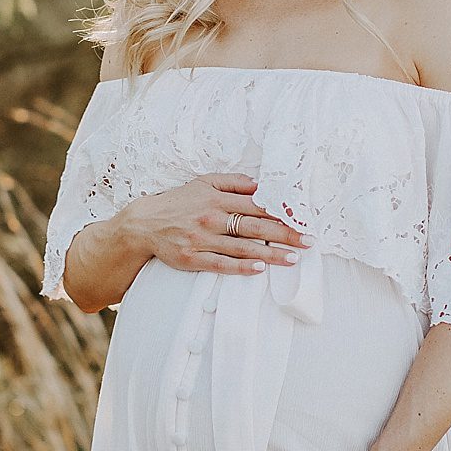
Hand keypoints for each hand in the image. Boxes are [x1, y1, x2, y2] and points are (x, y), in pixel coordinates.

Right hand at [121, 172, 311, 275]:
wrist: (143, 224)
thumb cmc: (178, 202)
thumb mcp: (204, 183)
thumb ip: (233, 182)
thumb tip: (261, 185)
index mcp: (217, 199)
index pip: (256, 206)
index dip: (280, 213)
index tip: (302, 219)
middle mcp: (211, 219)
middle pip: (254, 227)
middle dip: (284, 234)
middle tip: (308, 241)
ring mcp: (201, 240)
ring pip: (242, 247)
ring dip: (270, 253)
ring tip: (293, 258)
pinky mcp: (192, 258)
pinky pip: (220, 264)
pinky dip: (240, 266)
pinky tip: (259, 268)